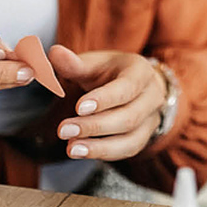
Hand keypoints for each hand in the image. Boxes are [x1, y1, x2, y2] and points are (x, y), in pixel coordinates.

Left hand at [48, 47, 167, 161]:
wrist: (131, 85)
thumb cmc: (109, 72)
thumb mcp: (93, 63)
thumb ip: (74, 62)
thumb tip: (54, 53)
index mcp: (141, 71)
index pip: (127, 87)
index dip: (104, 99)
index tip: (79, 107)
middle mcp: (152, 96)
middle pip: (129, 117)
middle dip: (95, 126)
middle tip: (63, 130)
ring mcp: (151, 119)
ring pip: (131, 139)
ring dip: (100, 147)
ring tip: (71, 148)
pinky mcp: (144, 137)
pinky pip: (127, 150)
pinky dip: (104, 153)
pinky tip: (82, 152)